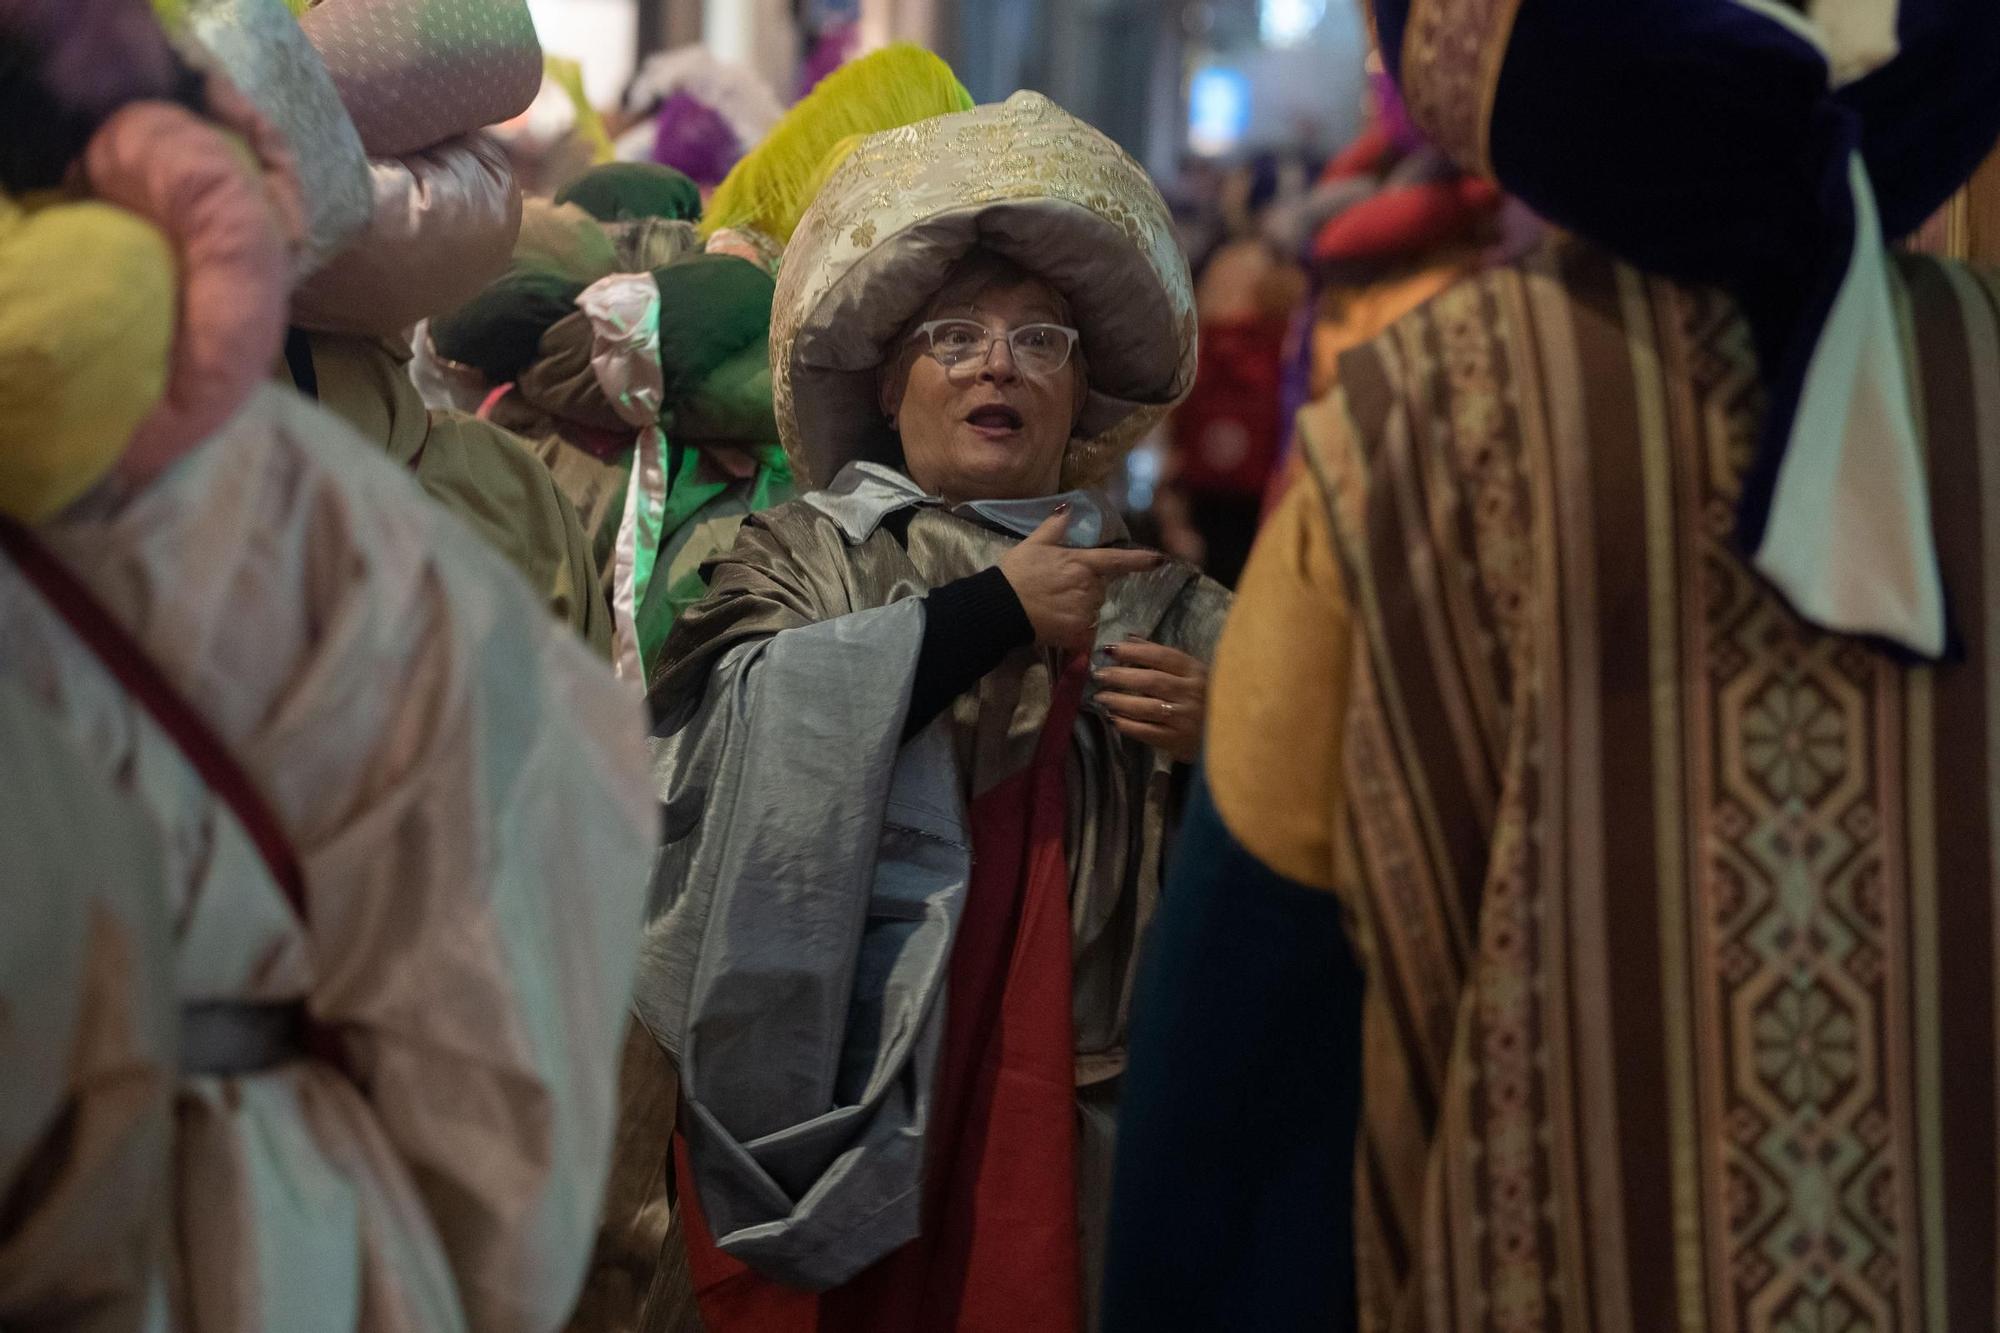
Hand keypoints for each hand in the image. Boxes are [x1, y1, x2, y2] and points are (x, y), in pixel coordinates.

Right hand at [998, 508, 1162, 651]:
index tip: (1160, 560)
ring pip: (1092, 610)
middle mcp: (1088, 587)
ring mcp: (1083, 611)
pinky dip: (1074, 629)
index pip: (1116, 560)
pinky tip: (1055, 622)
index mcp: (1081, 563)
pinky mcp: (1076, 633)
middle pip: (1099, 589)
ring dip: (1080, 608)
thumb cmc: (1015, 573)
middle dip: (1086, 588)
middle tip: (1058, 589)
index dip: (1140, 560)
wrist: (999, 606)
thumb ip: (1054, 527)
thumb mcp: (1033, 544)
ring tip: (1054, 606)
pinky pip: (1084, 630)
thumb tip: (1067, 508)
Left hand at [1093, 637, 1207, 762]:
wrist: (1228, 734)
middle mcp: (1191, 693)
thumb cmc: (1205, 697)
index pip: (1162, 656)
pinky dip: (1128, 725)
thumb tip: (1128, 638)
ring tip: (1101, 697)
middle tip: (1099, 675)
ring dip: (1120, 701)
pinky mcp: (1177, 740)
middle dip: (1121, 676)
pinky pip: (1147, 732)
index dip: (1134, 652)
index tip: (1110, 650)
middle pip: (1151, 681)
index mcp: (1195, 671)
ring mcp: (1184, 718)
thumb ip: (1160, 656)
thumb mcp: (1190, 673)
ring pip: (1147, 707)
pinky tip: (1114, 719)